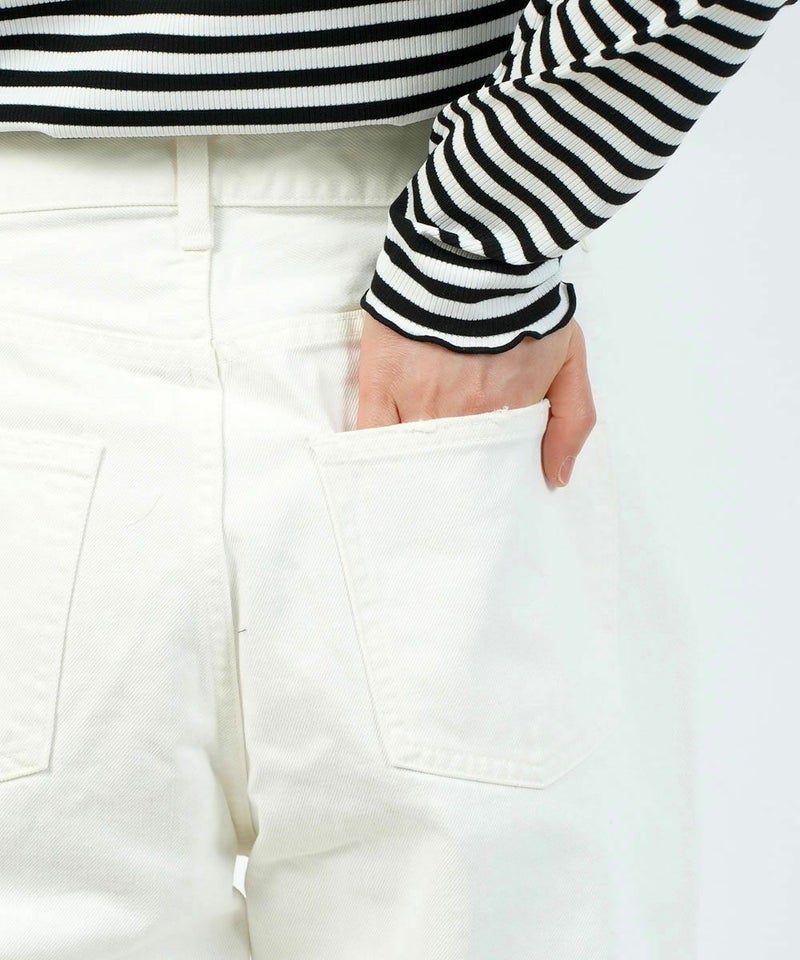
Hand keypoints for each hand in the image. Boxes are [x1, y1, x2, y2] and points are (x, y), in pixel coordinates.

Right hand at [356, 310, 596, 486]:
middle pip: (448, 471)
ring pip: (410, 458)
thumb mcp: (569, 358)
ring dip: (411, 476)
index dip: (485, 489)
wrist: (475, 251)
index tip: (482, 504)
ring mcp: (415, 400)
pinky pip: (369, 434)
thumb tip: (556, 477)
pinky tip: (375, 472)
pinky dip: (373, 456)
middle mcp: (458, 416)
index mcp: (502, 415)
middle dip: (448, 491)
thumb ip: (573, 421)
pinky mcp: (379, 381)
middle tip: (445, 508)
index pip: (490, 472)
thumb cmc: (524, 304)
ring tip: (409, 498)